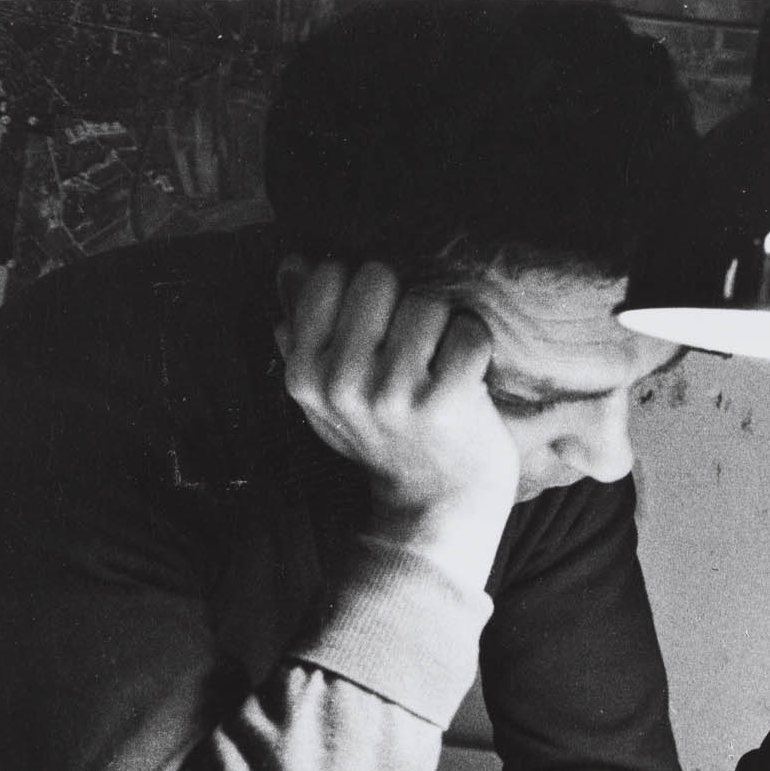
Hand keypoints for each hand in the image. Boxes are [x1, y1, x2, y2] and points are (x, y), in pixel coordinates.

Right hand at [276, 257, 519, 581]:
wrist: (434, 507)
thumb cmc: (384, 440)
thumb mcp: (326, 396)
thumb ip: (303, 331)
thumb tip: (294, 263)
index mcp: (304, 374)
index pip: (329, 276)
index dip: (364, 290)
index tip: (379, 326)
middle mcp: (341, 383)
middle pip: (379, 277)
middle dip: (405, 300)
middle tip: (416, 343)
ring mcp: (392, 393)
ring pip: (427, 302)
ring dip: (444, 325)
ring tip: (440, 362)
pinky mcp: (444, 401)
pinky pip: (468, 331)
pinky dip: (476, 345)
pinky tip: (469, 375)